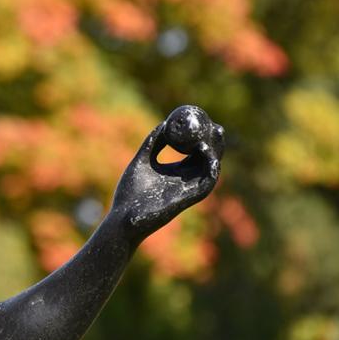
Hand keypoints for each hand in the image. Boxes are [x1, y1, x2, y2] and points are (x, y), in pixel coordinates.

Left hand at [109, 105, 224, 243]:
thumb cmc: (129, 194)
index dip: (203, 138)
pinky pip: (205, 184)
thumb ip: (152, 143)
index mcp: (176, 171)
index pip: (196, 153)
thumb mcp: (141, 161)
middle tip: (217, 126)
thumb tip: (163, 124)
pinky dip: (210, 169)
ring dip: (216, 153)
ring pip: (210, 170)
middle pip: (207, 160)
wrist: (121, 217)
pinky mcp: (187, 200)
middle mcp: (186, 181)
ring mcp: (188, 190)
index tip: (204, 122)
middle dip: (215, 144)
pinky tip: (207, 153)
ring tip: (214, 135)